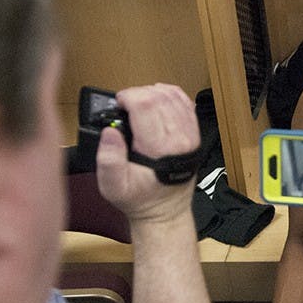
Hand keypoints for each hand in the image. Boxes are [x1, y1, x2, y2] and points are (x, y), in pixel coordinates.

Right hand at [96, 83, 198, 222]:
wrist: (164, 211)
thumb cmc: (140, 199)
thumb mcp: (113, 187)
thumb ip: (108, 160)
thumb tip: (110, 132)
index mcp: (160, 149)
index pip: (146, 105)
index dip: (128, 97)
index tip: (118, 103)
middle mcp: (180, 139)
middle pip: (160, 96)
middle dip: (138, 93)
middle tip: (125, 104)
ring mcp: (191, 135)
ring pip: (174, 96)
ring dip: (153, 92)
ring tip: (138, 103)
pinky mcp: (194, 133)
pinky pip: (186, 103)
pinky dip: (171, 94)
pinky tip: (157, 99)